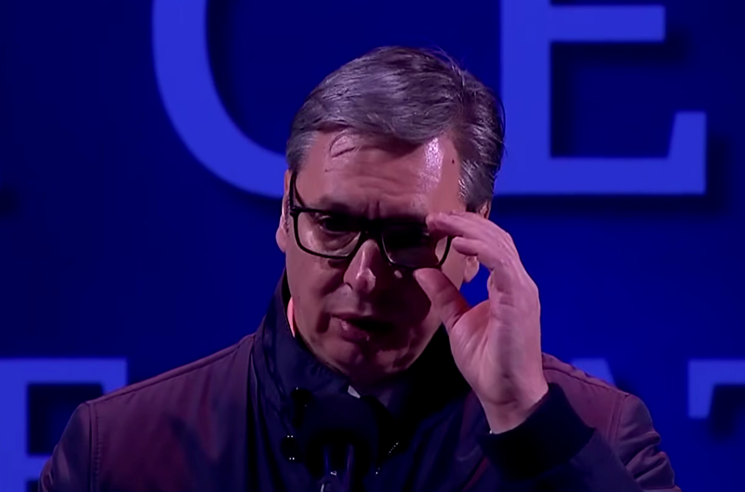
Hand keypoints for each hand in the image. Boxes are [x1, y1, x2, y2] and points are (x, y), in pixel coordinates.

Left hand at [414, 211, 547, 432]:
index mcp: (506, 285)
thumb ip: (444, 294)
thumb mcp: (457, 321)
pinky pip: (502, 265)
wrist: (506, 393)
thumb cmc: (487, 361)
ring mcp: (521, 290)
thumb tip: (422, 269)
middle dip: (465, 223)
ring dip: (469, 230)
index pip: (490, 245)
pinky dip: (481, 249)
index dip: (465, 230)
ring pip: (499, 245)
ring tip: (442, 223)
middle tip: (435, 217)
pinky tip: (460, 242)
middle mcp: (518, 282)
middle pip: (496, 238)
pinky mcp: (519, 300)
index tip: (436, 224)